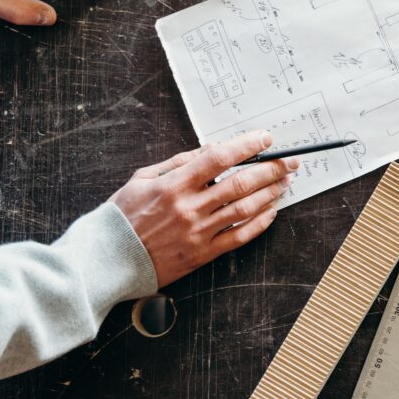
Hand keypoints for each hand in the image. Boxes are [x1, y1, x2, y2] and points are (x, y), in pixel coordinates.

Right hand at [109, 131, 298, 286]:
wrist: (108, 259)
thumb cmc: (123, 216)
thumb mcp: (143, 179)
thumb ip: (178, 163)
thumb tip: (211, 149)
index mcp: (174, 184)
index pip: (219, 158)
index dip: (246, 145)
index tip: (265, 139)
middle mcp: (189, 207)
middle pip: (240, 183)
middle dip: (270, 169)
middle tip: (289, 161)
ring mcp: (198, 232)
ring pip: (245, 209)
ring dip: (270, 193)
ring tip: (285, 182)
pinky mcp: (202, 253)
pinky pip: (239, 237)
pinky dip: (259, 223)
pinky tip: (271, 211)